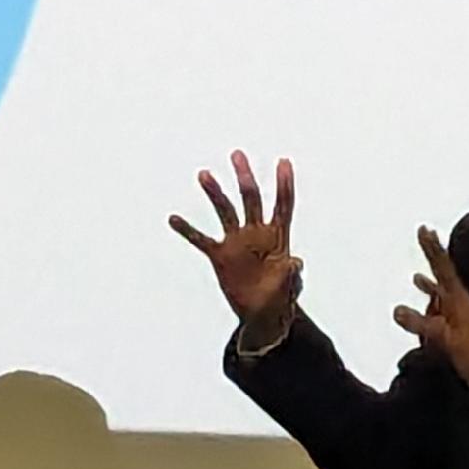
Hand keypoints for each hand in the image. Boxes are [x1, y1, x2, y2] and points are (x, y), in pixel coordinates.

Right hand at [169, 152, 304, 345]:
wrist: (262, 313)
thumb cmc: (280, 297)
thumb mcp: (290, 287)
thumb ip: (293, 275)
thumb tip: (295, 264)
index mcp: (278, 236)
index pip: (283, 204)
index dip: (284, 184)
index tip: (283, 161)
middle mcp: (256, 233)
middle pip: (251, 198)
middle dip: (244, 177)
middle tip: (237, 155)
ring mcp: (237, 242)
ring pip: (225, 211)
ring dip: (215, 193)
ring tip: (204, 174)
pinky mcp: (220, 256)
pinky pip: (201, 240)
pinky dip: (187, 230)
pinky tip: (173, 218)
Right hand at [396, 225, 468, 394]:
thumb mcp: (447, 340)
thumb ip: (422, 325)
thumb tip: (397, 309)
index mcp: (459, 300)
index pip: (443, 268)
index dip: (433, 248)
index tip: (425, 228)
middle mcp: (460, 302)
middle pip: (442, 273)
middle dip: (432, 255)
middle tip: (424, 232)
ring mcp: (461, 315)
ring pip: (441, 293)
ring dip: (430, 283)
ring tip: (417, 277)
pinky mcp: (460, 328)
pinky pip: (440, 310)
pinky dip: (432, 303)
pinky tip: (425, 304)